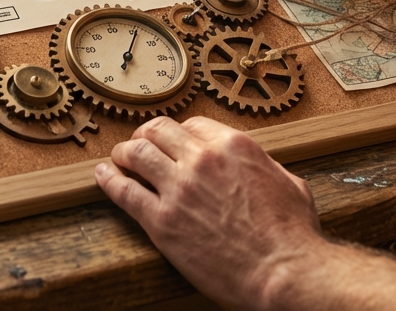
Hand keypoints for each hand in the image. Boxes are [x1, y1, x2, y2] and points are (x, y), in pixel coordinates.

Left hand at [96, 117, 325, 309]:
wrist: (283, 272)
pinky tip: (102, 176)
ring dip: (124, 153)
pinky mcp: (162, 221)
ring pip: (135, 153)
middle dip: (144, 135)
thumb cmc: (293, 235)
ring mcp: (179, 188)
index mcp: (233, 146)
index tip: (171, 143)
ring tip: (119, 159)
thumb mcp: (288, 183)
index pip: (191, 124)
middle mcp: (202, 159)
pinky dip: (108, 180)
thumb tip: (255, 166)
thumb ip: (263, 167)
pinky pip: (123, 191)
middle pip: (157, 129)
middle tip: (138, 145)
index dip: (177, 133)